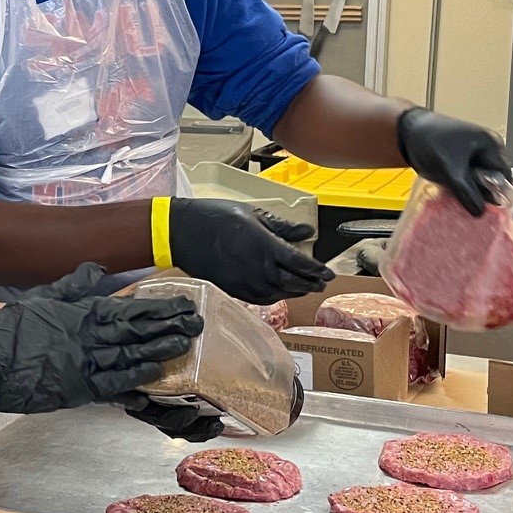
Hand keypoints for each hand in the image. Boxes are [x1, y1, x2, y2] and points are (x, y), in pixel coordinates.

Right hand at [21, 265, 218, 436]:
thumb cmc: (12, 328)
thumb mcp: (44, 296)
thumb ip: (74, 285)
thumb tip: (97, 269)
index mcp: (83, 313)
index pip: (130, 309)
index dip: (160, 308)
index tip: (183, 305)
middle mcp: (89, 337)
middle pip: (138, 332)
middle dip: (169, 328)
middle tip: (196, 325)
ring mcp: (85, 364)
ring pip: (132, 357)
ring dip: (159, 352)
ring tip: (184, 346)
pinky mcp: (78, 389)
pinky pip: (112, 386)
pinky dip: (134, 382)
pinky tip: (155, 378)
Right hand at [168, 199, 332, 305]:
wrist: (183, 233)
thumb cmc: (216, 217)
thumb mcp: (253, 214)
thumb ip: (282, 226)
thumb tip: (306, 231)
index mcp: (266, 247)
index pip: (301, 264)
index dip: (318, 270)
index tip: (328, 273)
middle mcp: (259, 269)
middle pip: (294, 283)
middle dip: (311, 284)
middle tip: (322, 284)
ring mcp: (246, 282)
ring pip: (279, 293)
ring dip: (295, 292)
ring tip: (305, 289)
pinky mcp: (234, 290)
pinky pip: (261, 298)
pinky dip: (275, 297)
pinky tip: (279, 292)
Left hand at [396, 108, 512, 216]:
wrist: (407, 133)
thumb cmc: (431, 141)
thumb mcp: (451, 168)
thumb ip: (466, 191)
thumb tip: (480, 211)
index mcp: (490, 144)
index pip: (504, 174)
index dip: (498, 192)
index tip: (488, 208)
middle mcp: (486, 150)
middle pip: (493, 179)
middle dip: (484, 194)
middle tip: (472, 207)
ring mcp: (473, 157)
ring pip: (479, 182)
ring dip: (472, 193)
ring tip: (461, 202)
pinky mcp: (461, 165)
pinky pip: (468, 181)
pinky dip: (462, 190)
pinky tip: (454, 197)